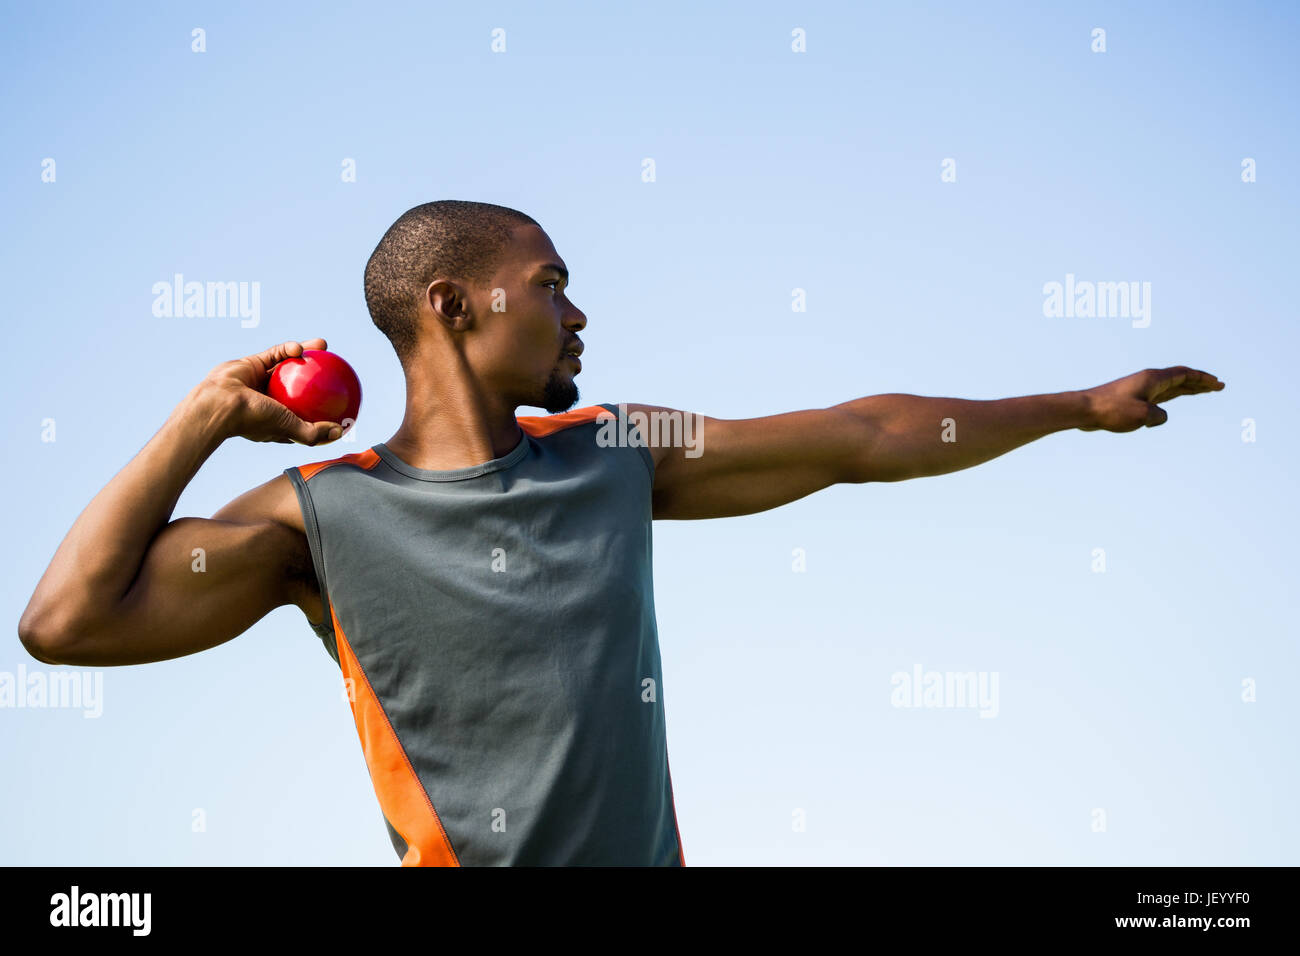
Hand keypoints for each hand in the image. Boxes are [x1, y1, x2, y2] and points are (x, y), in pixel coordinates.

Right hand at [198, 339, 343, 444]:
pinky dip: (287, 349)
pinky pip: (274, 354)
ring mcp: (261, 381)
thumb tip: (339, 432)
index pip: (303, 414)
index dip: (320, 408)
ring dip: (306, 354)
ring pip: (288, 365)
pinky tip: (300, 347)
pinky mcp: (253, 364)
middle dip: (317, 376)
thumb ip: (313, 433)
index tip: (339, 402)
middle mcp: (270, 400)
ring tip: (324, 346)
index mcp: (277, 418)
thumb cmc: (253, 419)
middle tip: (336, 369)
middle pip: (300, 385)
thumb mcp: (289, 428)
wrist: (219, 403)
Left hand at [1080, 366, 1224, 431]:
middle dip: (1200, 383)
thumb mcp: (1143, 416)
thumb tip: (1159, 417)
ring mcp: (1140, 390)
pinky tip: (1172, 404)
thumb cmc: (1111, 410)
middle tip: (1218, 386)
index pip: (1185, 375)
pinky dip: (1170, 398)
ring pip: (1170, 388)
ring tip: (1203, 392)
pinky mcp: (1131, 400)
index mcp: (1153, 379)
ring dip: (1187, 389)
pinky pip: (1158, 397)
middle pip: (1180, 379)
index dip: (1203, 379)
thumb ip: (1159, 416)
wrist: (1084, 410)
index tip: (1217, 384)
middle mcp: (1148, 381)